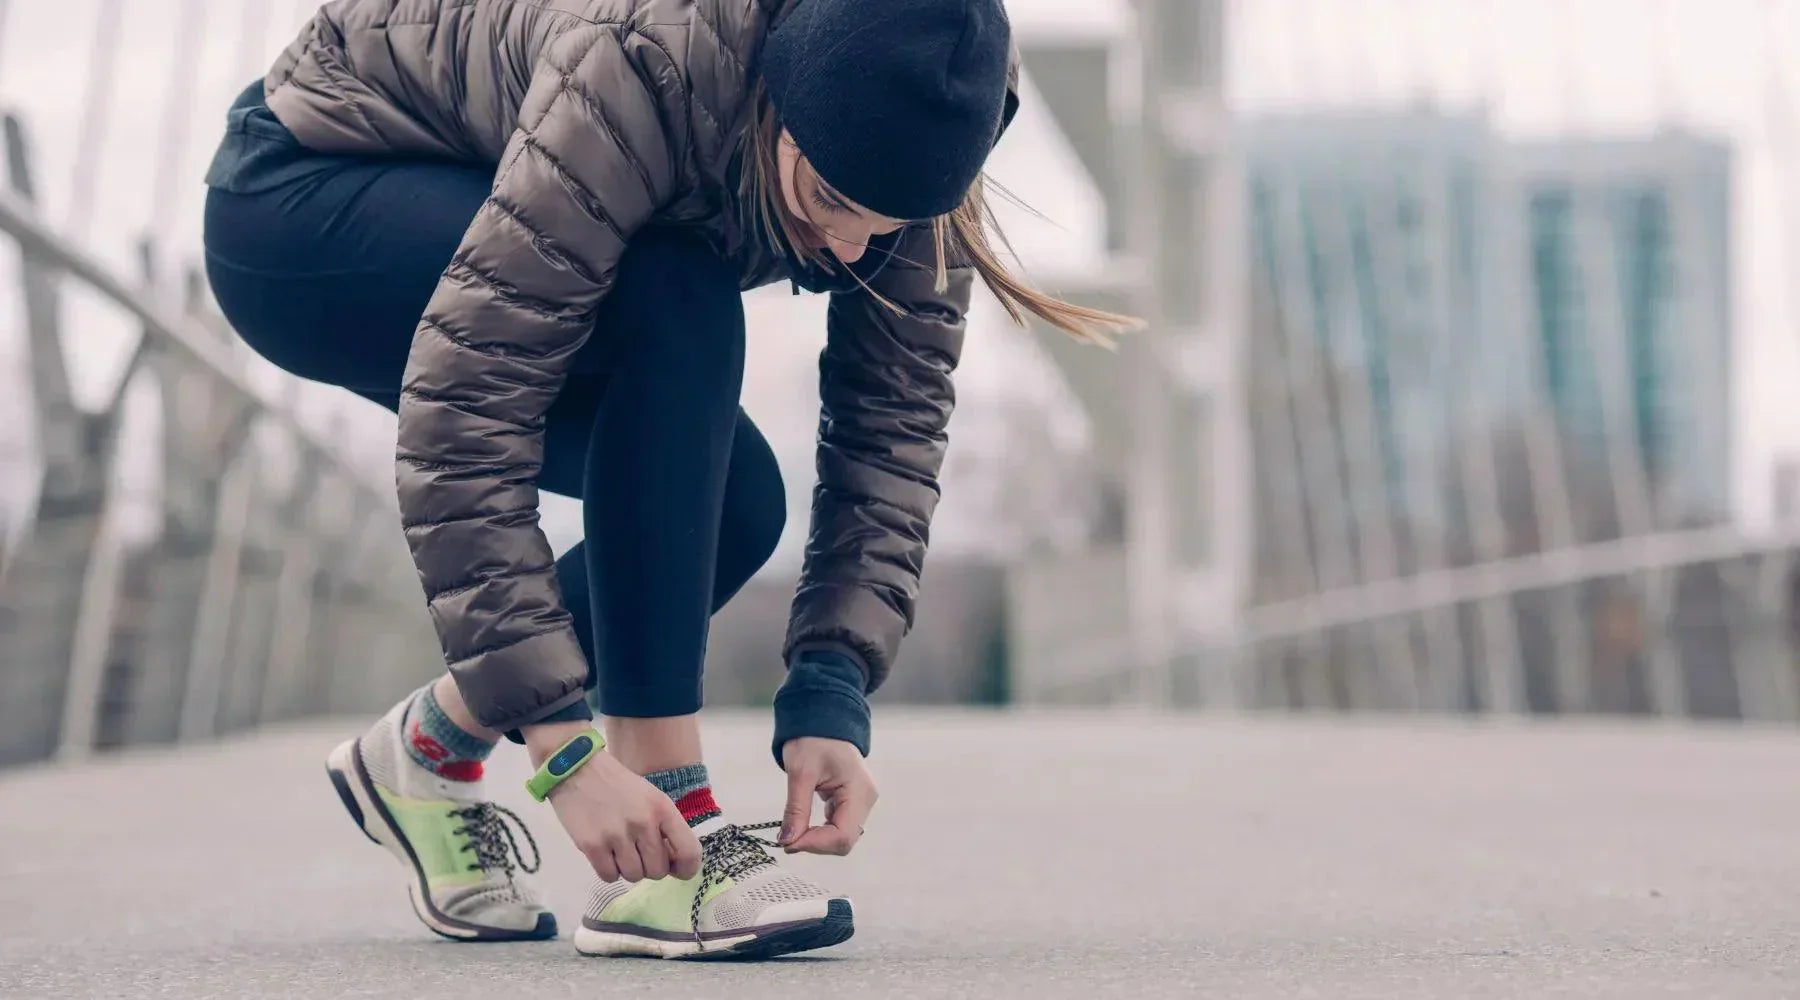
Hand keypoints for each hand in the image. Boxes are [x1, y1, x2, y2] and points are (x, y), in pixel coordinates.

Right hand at [523, 721, 701, 881]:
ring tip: (619, 851)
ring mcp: (617, 836)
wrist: (577, 769)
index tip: (677, 870)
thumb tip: (674, 863)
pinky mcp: (592, 846)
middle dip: (650, 867)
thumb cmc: (617, 785)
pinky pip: (610, 877)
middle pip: (658, 871)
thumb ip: (665, 827)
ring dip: (628, 869)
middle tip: (638, 853)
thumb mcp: (651, 797)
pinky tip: (605, 854)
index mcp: (662, 809)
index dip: (686, 869)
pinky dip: (609, 871)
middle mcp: (643, 823)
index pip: (689, 852)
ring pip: (634, 877)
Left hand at [779, 737, 876, 855]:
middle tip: (787, 839)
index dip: (815, 844)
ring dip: (817, 840)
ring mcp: (860, 802)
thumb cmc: (813, 739)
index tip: (787, 842)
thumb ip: (796, 809)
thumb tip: (787, 841)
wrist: (822, 720)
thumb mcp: (800, 772)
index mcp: (859, 791)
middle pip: (844, 841)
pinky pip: (838, 828)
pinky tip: (803, 826)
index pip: (842, 835)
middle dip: (815, 844)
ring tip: (793, 832)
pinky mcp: (851, 803)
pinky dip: (820, 832)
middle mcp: (866, 800)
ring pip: (841, 838)